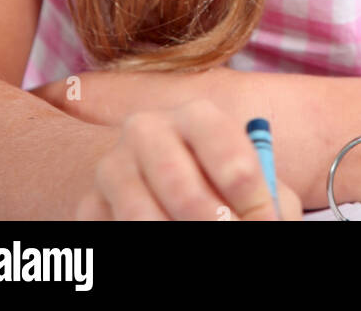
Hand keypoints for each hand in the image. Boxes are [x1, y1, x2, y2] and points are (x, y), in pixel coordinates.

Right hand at [74, 98, 302, 220]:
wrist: (145, 171)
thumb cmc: (212, 177)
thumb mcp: (242, 177)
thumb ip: (266, 198)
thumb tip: (273, 223)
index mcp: (195, 116)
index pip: (224, 145)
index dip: (250, 192)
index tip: (264, 220)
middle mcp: (147, 130)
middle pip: (179, 184)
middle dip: (212, 221)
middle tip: (229, 236)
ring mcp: (112, 166)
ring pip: (141, 216)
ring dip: (172, 235)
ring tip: (197, 245)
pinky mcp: (88, 204)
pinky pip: (112, 231)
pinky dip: (139, 242)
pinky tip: (160, 241)